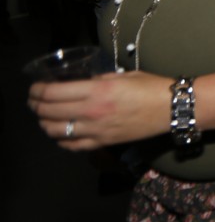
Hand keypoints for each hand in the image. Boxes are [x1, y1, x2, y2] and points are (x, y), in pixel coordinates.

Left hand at [29, 71, 170, 149]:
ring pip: (56, 131)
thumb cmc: (152, 87)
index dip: (37, 90)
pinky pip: (73, 145)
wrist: (172, 109)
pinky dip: (62, 140)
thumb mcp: (123, 76)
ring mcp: (97, 130)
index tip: (36, 88)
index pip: (52, 92)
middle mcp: (92, 112)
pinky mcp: (104, 142)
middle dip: (36, 106)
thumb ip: (99, 80)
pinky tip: (63, 133)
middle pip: (48, 112)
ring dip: (46, 124)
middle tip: (35, 101)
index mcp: (97, 91)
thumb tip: (84, 84)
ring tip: (46, 117)